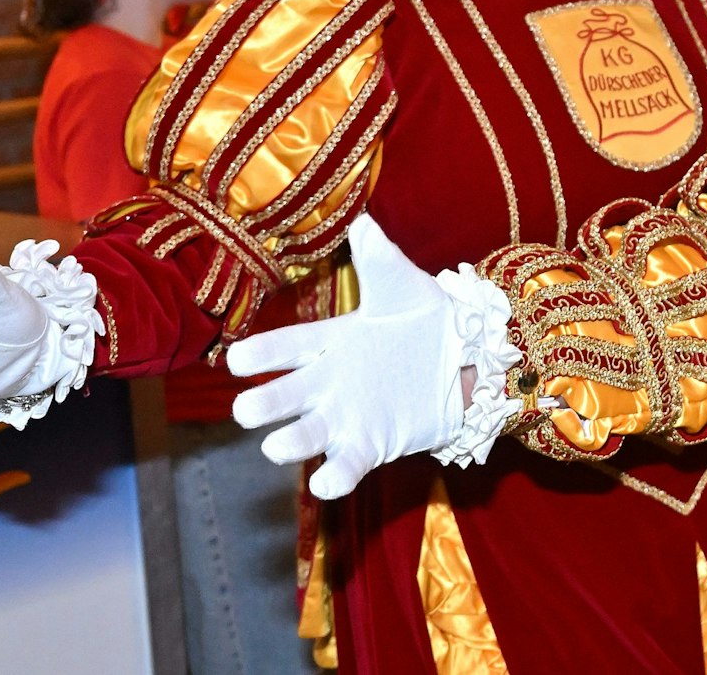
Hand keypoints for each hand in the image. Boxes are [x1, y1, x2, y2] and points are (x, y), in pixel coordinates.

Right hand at [229, 215, 468, 499]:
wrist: (469, 359)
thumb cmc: (425, 318)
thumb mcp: (401, 286)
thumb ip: (378, 259)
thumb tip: (361, 222)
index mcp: (331, 341)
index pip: (287, 346)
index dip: (262, 354)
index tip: (236, 361)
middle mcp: (329, 382)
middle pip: (286, 395)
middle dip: (265, 404)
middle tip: (246, 411)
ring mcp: (348, 416)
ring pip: (308, 433)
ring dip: (291, 442)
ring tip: (275, 447)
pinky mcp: (372, 444)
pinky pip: (347, 464)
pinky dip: (335, 476)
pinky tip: (325, 483)